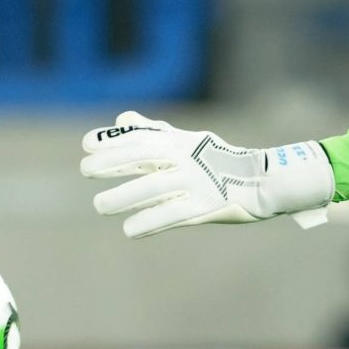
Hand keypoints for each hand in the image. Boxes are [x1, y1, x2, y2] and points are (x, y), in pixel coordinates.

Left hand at [80, 110, 335, 239]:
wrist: (262, 181)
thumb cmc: (219, 161)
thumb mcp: (187, 140)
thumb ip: (153, 131)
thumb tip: (121, 118)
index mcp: (180, 143)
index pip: (142, 138)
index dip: (113, 141)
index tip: (87, 144)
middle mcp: (186, 160)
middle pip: (145, 157)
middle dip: (113, 163)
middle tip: (86, 170)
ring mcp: (197, 183)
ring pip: (156, 187)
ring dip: (125, 196)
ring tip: (99, 206)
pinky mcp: (207, 207)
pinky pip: (174, 214)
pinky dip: (150, 221)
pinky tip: (129, 230)